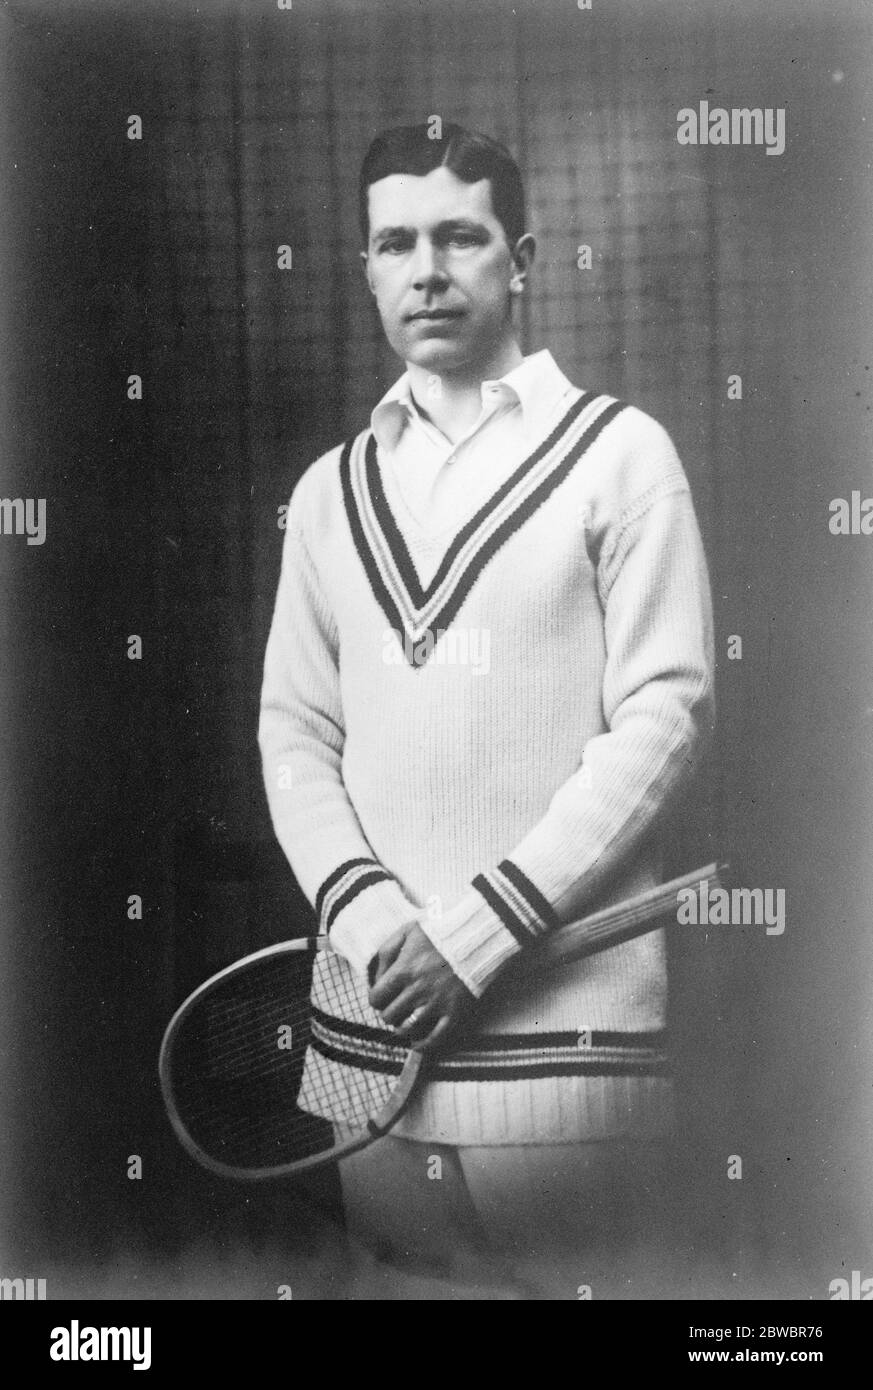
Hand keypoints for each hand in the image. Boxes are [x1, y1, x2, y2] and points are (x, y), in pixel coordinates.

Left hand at [368, 922, 475, 1053]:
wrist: (477, 936)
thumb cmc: (440, 931)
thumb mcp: (408, 931)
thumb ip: (386, 952)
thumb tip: (376, 977)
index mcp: (404, 970)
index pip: (376, 998)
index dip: (376, 999)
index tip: (381, 997)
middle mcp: (418, 990)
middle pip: (389, 1015)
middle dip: (388, 1013)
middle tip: (394, 1007)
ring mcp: (437, 1003)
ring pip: (407, 1029)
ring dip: (401, 1028)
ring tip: (404, 1021)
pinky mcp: (454, 1012)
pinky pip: (435, 1038)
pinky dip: (422, 1045)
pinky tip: (416, 1043)